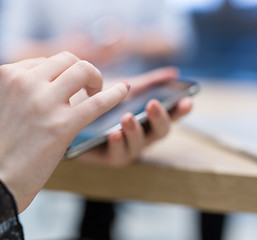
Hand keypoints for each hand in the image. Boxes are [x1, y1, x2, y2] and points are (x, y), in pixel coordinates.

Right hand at [0, 52, 129, 211]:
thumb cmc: (2, 146)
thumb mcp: (5, 105)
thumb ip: (22, 90)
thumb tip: (52, 81)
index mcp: (7, 76)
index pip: (46, 61)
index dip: (62, 73)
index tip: (69, 87)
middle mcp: (24, 83)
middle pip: (68, 60)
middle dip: (83, 71)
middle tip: (88, 87)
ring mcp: (44, 103)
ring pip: (84, 71)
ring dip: (96, 79)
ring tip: (96, 93)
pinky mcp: (62, 125)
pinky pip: (98, 102)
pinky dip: (115, 94)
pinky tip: (124, 91)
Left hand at [76, 67, 192, 166]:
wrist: (71, 110)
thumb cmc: (102, 100)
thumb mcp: (125, 88)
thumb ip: (149, 83)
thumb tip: (174, 72)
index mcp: (150, 119)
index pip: (172, 115)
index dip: (181, 110)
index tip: (187, 100)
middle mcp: (144, 134)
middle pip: (161, 131)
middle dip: (159, 118)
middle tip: (152, 104)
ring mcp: (129, 147)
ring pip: (140, 144)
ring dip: (135, 130)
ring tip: (127, 117)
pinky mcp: (111, 157)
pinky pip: (118, 155)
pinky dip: (118, 144)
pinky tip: (114, 133)